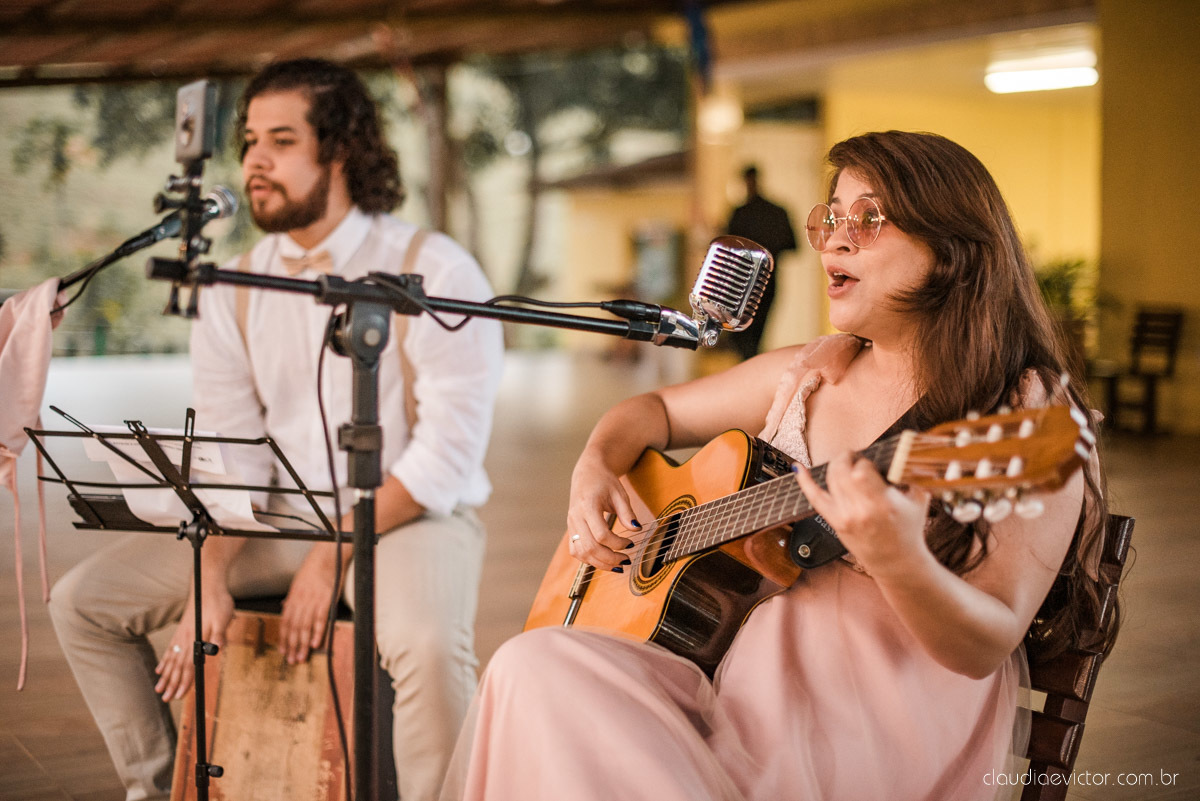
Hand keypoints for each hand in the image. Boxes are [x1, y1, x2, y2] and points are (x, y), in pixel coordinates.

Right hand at [155, 584, 234, 700]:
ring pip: (172, 660)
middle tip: (165, 700)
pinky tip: (160, 670)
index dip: (184, 682)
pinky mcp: (181, 631)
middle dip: (172, 684)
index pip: (189, 666)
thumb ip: (220, 635)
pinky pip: (170, 650)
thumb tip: (218, 649)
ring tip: (159, 689)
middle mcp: (185, 639)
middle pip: (178, 666)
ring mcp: (181, 635)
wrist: (207, 585)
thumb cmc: (218, 602)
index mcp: (196, 639)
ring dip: (166, 676)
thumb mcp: (224, 618)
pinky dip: (165, 661)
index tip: (179, 696)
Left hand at [279, 546, 343, 664]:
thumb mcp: (298, 583)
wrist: (327, 558)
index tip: (283, 650)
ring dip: (302, 644)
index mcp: (293, 597)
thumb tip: (284, 607)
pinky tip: (314, 644)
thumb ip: (292, 598)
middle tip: (291, 659)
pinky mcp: (326, 600)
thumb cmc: (313, 569)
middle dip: (291, 645)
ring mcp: (313, 601)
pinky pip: (320, 619)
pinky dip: (317, 632)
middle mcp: (300, 601)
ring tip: (301, 656)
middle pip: (293, 627)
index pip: (285, 622)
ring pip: (305, 626)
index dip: (283, 638)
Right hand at [566, 453, 639, 569]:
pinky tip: (603, 559)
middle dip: (609, 559)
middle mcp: (576, 517)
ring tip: (616, 565)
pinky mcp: (571, 529)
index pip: (601, 534)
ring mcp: (571, 524)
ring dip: (599, 563)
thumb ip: (627, 513)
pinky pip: (576, 551)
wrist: (587, 473)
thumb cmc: (604, 482)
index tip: (630, 543)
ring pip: (581, 553)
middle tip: (625, 560)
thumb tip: (636, 530)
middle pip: (590, 547)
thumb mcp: (620, 494)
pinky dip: (589, 559)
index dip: (617, 544)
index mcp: (588, 506)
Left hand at [794, 452, 930, 577]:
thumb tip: (901, 452)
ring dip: (835, 465)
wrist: (896, 562)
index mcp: (884, 503)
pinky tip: (797, 467)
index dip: (865, 462)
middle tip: (855, 457)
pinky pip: (815, 498)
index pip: (863, 470)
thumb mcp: (919, 499)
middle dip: (847, 458)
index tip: (871, 463)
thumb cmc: (909, 530)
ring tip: (844, 463)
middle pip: (842, 471)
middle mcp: (861, 510)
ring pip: (830, 479)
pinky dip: (805, 481)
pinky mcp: (836, 522)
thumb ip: (911, 474)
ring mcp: (845, 517)